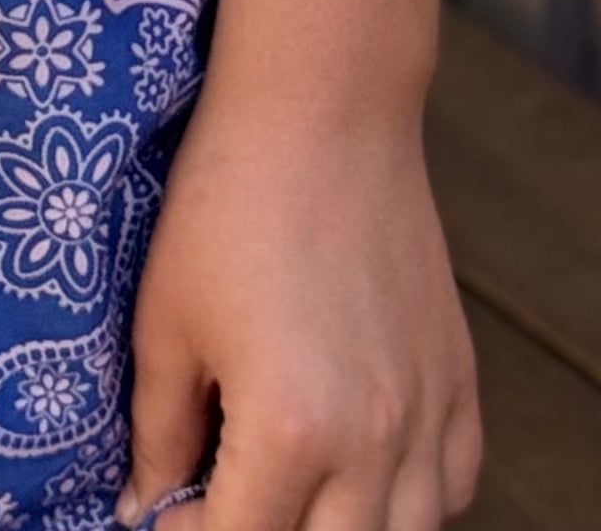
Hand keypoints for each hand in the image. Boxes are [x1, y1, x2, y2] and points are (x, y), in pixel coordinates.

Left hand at [115, 88, 481, 529]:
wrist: (323, 110)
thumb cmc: (227, 202)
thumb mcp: (167, 319)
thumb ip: (157, 431)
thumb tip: (141, 505)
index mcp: (290, 428)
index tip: (166, 510)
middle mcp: (373, 440)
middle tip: (222, 498)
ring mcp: (428, 413)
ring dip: (342, 529)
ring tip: (292, 487)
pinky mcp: (459, 380)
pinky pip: (452, 487)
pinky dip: (410, 501)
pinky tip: (361, 468)